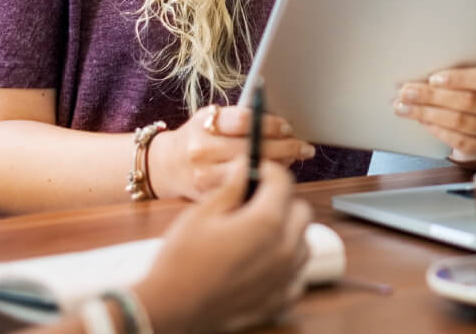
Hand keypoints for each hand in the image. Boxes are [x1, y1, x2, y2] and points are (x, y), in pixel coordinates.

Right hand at [133, 159, 313, 333]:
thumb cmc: (182, 261)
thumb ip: (232, 187)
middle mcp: (284, 249)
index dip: (268, 170)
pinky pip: (296, 274)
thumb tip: (245, 167)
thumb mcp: (202, 213)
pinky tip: (261, 262)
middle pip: (301, 211)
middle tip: (255, 202)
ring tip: (256, 233)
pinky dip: (285, 264)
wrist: (172, 308)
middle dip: (281, 200)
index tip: (256, 171)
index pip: (283, 181)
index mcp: (266, 222)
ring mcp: (285, 278)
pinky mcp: (280, 301)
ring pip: (303, 242)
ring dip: (287, 232)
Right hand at [148, 104, 314, 200]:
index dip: (271, 124)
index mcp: (204, 126)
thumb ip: (238, 118)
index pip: (245, 121)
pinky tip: (275, 180)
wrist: (166, 167)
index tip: (288, 126)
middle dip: (286, 147)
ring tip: (294, 161)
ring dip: (280, 167)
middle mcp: (203, 152)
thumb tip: (280, 123)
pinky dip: (265, 185)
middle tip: (303, 146)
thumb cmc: (196, 138)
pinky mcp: (210, 199)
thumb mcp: (208, 118)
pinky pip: (246, 192)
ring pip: (254, 173)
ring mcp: (206, 179)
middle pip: (255, 149)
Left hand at [395, 35, 475, 162]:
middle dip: (432, 96)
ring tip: (404, 106)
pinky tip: (421, 121)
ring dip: (427, 113)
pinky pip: (459, 141)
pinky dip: (437, 130)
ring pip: (460, 121)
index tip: (433, 78)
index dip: (461, 79)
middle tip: (406, 91)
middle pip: (468, 101)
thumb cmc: (474, 86)